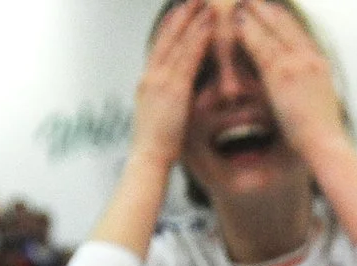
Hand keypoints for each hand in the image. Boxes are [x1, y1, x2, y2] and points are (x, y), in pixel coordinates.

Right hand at [129, 0, 214, 171]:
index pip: (159, 46)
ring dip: (193, 20)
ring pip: (178, 43)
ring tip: (205, 3)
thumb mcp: (160, 116)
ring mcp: (161, 80)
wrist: (148, 158)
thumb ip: (168, 101)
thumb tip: (179, 95)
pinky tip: (208, 26)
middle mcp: (151, 76)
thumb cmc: (156, 146)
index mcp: (147, 82)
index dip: (171, 26)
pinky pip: (188, 58)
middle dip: (181, 15)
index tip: (180, 11)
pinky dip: (198, 39)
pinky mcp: (174, 88)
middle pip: (167, 37)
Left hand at [231, 0, 348, 158]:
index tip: (271, 9)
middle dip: (268, 9)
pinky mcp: (282, 73)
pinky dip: (248, 31)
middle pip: (287, 25)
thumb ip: (306, 96)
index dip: (283, 20)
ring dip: (255, 13)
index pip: (299, 35)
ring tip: (240, 2)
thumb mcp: (317, 109)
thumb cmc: (322, 138)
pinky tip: (236, 21)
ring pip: (272, 30)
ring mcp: (297, 63)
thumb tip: (299, 97)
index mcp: (321, 67)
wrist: (326, 145)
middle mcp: (311, 59)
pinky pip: (261, 45)